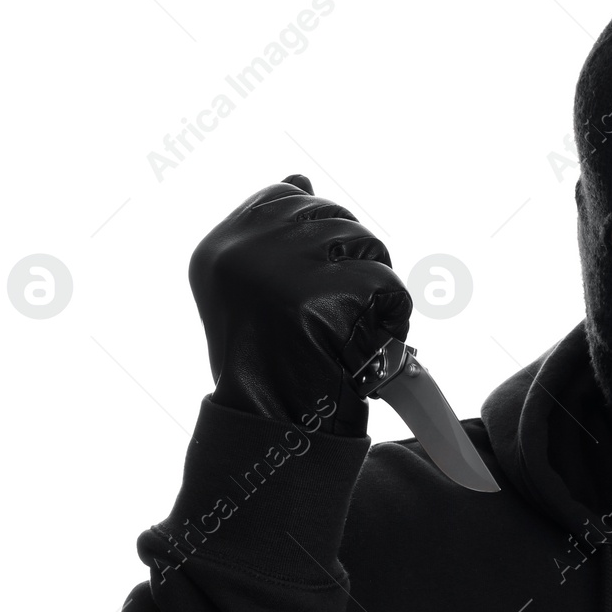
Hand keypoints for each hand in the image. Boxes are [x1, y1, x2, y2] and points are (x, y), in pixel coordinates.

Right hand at [189, 174, 410, 436]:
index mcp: (218, 249)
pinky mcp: (325, 294)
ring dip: (376, 290)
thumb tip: (302, 177)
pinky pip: (389, 283)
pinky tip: (368, 348)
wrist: (273, 433)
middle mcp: (242, 250)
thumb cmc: (269, 371)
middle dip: (353, 262)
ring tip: (351, 333)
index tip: (321, 278)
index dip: (318, 233)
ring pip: (367, 244)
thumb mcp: (251, 296)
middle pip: (333, 215)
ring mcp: (282, 267)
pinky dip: (394, 319)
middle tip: (339, 316)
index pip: (286, 196)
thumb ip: (271, 236)